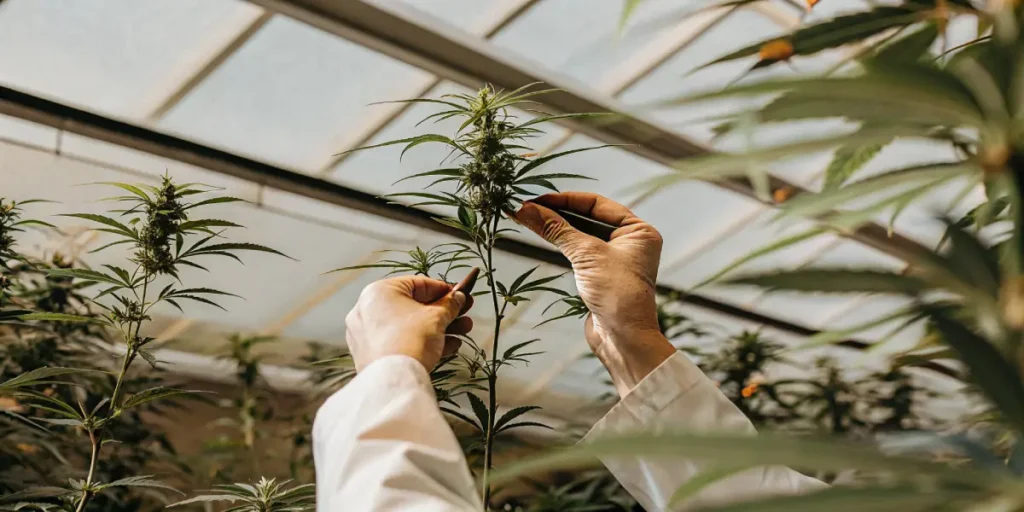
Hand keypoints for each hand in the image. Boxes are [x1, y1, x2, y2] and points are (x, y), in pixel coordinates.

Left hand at [345, 275, 473, 371]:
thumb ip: (449, 304)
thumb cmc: (411, 339)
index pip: (417, 284)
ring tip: (462, 334)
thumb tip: (457, 298)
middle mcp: (367, 310)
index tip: (461, 296)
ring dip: (438, 329)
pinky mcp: (370, 355)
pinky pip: (401, 342)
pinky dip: (422, 343)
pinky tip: (447, 348)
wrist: (394, 381)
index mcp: (378, 292)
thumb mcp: (437, 317)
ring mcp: (367, 334)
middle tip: (464, 316)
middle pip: (414, 307)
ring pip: (409, 326)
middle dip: (444, 313)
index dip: (444, 290)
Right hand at [513, 192, 674, 396]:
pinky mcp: (600, 276)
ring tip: (527, 218)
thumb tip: (527, 209)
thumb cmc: (617, 293)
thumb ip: (557, 229)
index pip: (597, 204)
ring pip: (581, 235)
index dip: (566, 199)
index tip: (537, 199)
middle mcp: (630, 242)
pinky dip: (560, 244)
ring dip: (556, 227)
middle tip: (527, 207)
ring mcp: (615, 259)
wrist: (623, 338)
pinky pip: (578, 252)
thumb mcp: (586, 255)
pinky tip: (541, 236)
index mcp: (638, 231)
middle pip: (587, 218)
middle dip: (557, 212)